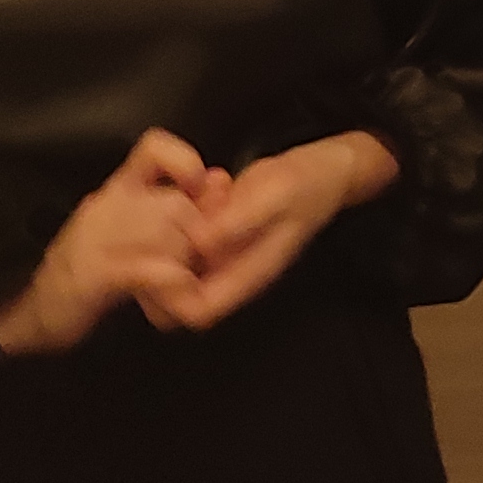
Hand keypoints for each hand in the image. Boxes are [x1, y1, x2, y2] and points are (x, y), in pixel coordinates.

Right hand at [0, 130, 224, 356]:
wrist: (37, 315)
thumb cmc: (91, 273)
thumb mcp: (133, 232)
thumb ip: (172, 208)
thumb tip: (219, 180)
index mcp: (117, 189)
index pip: (154, 147)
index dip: (185, 162)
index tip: (200, 190)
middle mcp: (106, 204)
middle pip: (175, 203)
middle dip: (196, 237)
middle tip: (194, 261)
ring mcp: (95, 238)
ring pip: (166, 233)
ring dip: (185, 262)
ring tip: (181, 279)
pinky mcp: (91, 274)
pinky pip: (146, 268)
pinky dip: (169, 280)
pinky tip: (176, 289)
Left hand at [140, 131, 398, 332]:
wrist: (321, 171)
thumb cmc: (306, 185)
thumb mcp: (277, 195)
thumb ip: (240, 220)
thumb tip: (198, 243)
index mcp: (248, 275)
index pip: (197, 311)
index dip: (172, 292)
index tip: (165, 252)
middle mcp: (230, 272)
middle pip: (176, 298)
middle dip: (160, 263)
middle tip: (166, 221)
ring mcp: (221, 255)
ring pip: (173, 267)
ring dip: (167, 235)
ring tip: (186, 197)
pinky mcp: (215, 236)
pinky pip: (181, 239)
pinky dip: (179, 214)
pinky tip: (200, 185)